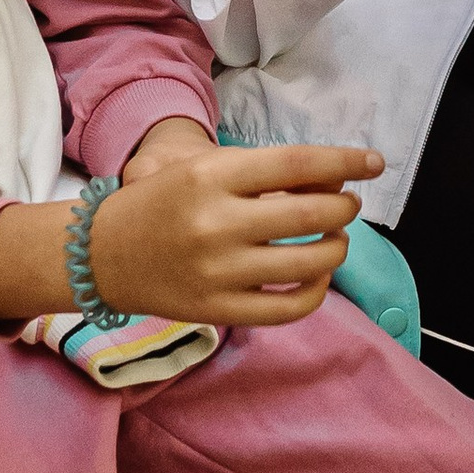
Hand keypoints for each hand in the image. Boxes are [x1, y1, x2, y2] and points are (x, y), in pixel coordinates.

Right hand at [90, 119, 384, 326]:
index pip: (297, 164)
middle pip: (312, 215)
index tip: (373, 164)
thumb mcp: (199, 168)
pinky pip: (288, 308)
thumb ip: (259, 172)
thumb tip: (329, 181)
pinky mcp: (217, 310)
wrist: (100, 254)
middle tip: (349, 204)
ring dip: (337, 248)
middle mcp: (216, 222)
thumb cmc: (160, 203)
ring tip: (335, 238)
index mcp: (211, 175)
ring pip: (309, 263)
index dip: (345, 162)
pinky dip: (316, 291)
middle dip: (345, 208)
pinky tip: (317, 275)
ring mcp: (218, 272)